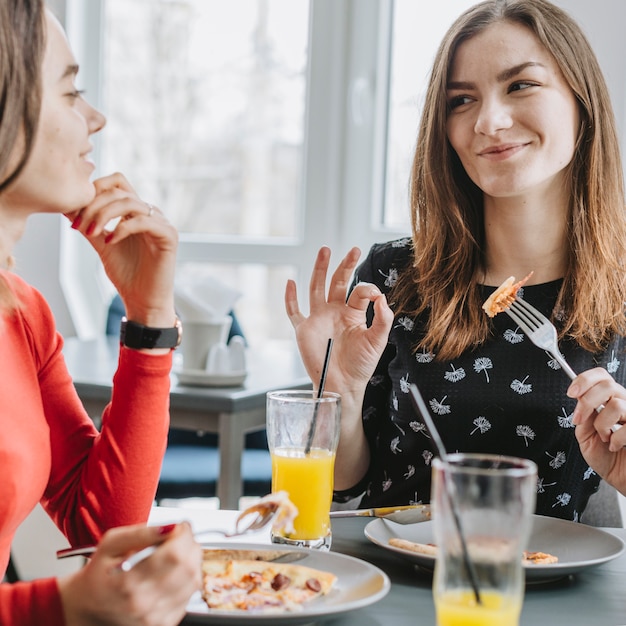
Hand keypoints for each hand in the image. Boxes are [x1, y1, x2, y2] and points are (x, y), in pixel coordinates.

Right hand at [58, 522, 201, 625]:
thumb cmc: (99, 573)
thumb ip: (142, 532)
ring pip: (193, 581)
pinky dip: (187, 579)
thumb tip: (170, 527)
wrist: (88, 607)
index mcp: (129, 580)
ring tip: (175, 554)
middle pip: (188, 567)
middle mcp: (143, 602)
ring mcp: (154, 616)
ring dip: (191, 561)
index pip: (175, 554)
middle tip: (179, 538)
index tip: (180, 527)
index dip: (184, 535)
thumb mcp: (112, 543)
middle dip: (190, 545)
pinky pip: (189, 596)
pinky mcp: (163, 623)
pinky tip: (172, 573)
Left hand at [65, 173, 177, 327]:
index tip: (73, 215)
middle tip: (77, 225)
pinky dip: (122, 229)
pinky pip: (143, 221)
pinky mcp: (169, 235)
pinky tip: (110, 241)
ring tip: (90, 232)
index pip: (115, 183)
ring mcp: (161, 222)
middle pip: (118, 190)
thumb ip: (89, 225)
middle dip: (93, 205)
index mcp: (135, 211)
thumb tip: (66, 206)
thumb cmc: (127, 274)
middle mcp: (149, 212)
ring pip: (129, 202)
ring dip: (103, 214)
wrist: (144, 300)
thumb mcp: (101, 244)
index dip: (92, 191)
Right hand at [285, 246, 393, 401]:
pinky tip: (290, 282)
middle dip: (345, 265)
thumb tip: (382, 297)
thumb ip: (383, 319)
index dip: (367, 289)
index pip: (359, 292)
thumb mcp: (377, 341)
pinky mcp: (304, 329)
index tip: (374, 294)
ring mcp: (318, 318)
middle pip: (338, 282)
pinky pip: (293, 311)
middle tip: (354, 250)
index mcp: (354, 313)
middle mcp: (335, 312)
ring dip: (320, 269)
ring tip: (325, 250)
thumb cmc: (361, 366)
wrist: (342, 385)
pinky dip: (290, 297)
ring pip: (316, 288)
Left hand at [569, 368, 625, 493]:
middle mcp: (625, 404)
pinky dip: (616, 439)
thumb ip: (583, 417)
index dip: (585, 379)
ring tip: (604, 438)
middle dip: (587, 402)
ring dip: (602, 424)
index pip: (602, 376)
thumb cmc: (606, 459)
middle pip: (608, 385)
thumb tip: (579, 399)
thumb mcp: (586, 436)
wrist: (622, 480)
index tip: (572, 392)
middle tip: (580, 419)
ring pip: (616, 404)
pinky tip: (616, 446)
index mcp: (610, 401)